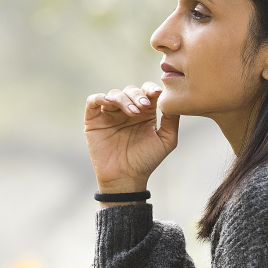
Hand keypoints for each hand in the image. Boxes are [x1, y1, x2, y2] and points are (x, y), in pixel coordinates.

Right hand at [84, 82, 179, 198]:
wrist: (126, 178)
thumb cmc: (146, 161)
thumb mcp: (166, 140)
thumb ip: (172, 120)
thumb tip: (174, 100)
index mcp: (144, 113)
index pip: (147, 92)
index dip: (151, 88)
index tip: (157, 93)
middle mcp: (127, 110)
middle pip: (131, 90)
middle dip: (138, 95)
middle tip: (144, 106)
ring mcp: (110, 114)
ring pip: (114, 94)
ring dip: (123, 99)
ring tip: (132, 112)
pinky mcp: (94, 120)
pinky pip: (93, 101)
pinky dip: (99, 97)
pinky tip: (109, 102)